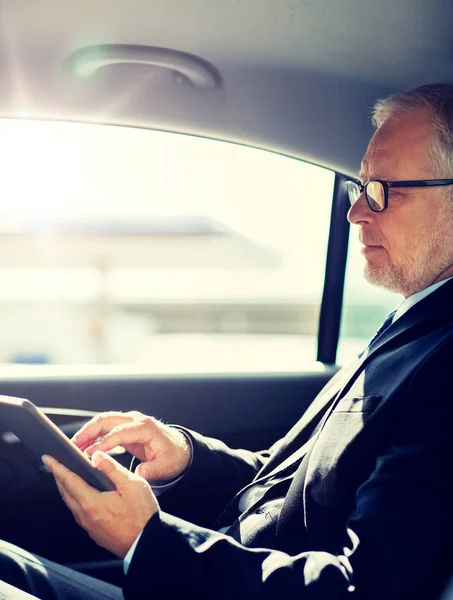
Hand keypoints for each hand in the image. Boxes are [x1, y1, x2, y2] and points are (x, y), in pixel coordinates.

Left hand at [42, 451, 158, 557]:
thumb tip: (96, 456)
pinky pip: (79, 512)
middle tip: (55, 465)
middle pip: (66, 492)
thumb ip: (111, 468)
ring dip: (66, 488)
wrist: (146, 543)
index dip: (57, 467)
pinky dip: (75, 499)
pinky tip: (83, 495)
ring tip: (67, 477)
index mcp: (91, 502)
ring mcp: (89, 526)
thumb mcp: (132, 485)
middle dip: (59, 477)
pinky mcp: (95, 532)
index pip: (68, 480)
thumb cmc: (142, 515)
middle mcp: (86, 515)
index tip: (48, 458)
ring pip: (71, 503)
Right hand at [72, 411, 190, 481]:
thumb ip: (151, 471)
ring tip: (73, 446)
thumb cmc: (173, 457)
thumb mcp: (165, 466)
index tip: (88, 455)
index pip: (119, 432)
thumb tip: (138, 476)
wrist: (180, 449)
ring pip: (103, 420)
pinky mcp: (126, 426)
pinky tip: (83, 446)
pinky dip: (93, 434)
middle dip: (87, 432)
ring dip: (87, 431)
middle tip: (72, 446)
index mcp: (145, 428)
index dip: (102, 443)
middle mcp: (136, 420)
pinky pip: (106, 426)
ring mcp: (130, 421)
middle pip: (106, 420)